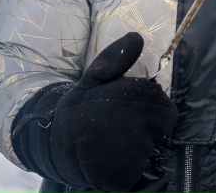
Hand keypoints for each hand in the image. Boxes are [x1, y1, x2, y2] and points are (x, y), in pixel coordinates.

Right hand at [11, 32, 177, 190]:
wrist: (49, 143)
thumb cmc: (80, 108)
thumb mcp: (94, 77)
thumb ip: (116, 59)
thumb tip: (137, 37)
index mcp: (129, 100)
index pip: (166, 110)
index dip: (149, 109)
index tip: (126, 108)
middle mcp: (132, 129)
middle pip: (159, 129)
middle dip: (144, 127)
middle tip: (117, 126)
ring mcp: (128, 156)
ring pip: (148, 150)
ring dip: (135, 147)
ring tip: (109, 141)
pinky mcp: (122, 178)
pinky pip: (136, 169)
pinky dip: (126, 167)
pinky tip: (107, 158)